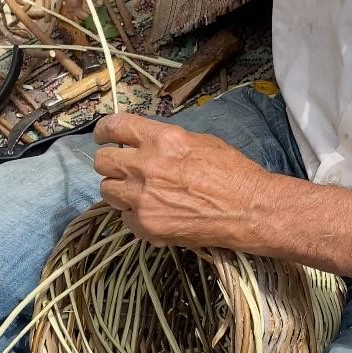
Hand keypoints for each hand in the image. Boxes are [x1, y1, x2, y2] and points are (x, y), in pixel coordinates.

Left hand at [93, 112, 270, 249]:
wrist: (249, 210)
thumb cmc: (232, 172)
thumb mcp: (199, 141)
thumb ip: (166, 141)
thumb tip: (143, 143)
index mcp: (161, 139)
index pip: (114, 127)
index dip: (104, 131)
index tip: (104, 136)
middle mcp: (146, 166)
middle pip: (102, 161)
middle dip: (111, 163)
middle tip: (123, 167)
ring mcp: (142, 199)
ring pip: (106, 190)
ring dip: (120, 189)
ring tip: (140, 193)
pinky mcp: (146, 225)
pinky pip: (124, 217)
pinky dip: (135, 215)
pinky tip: (155, 212)